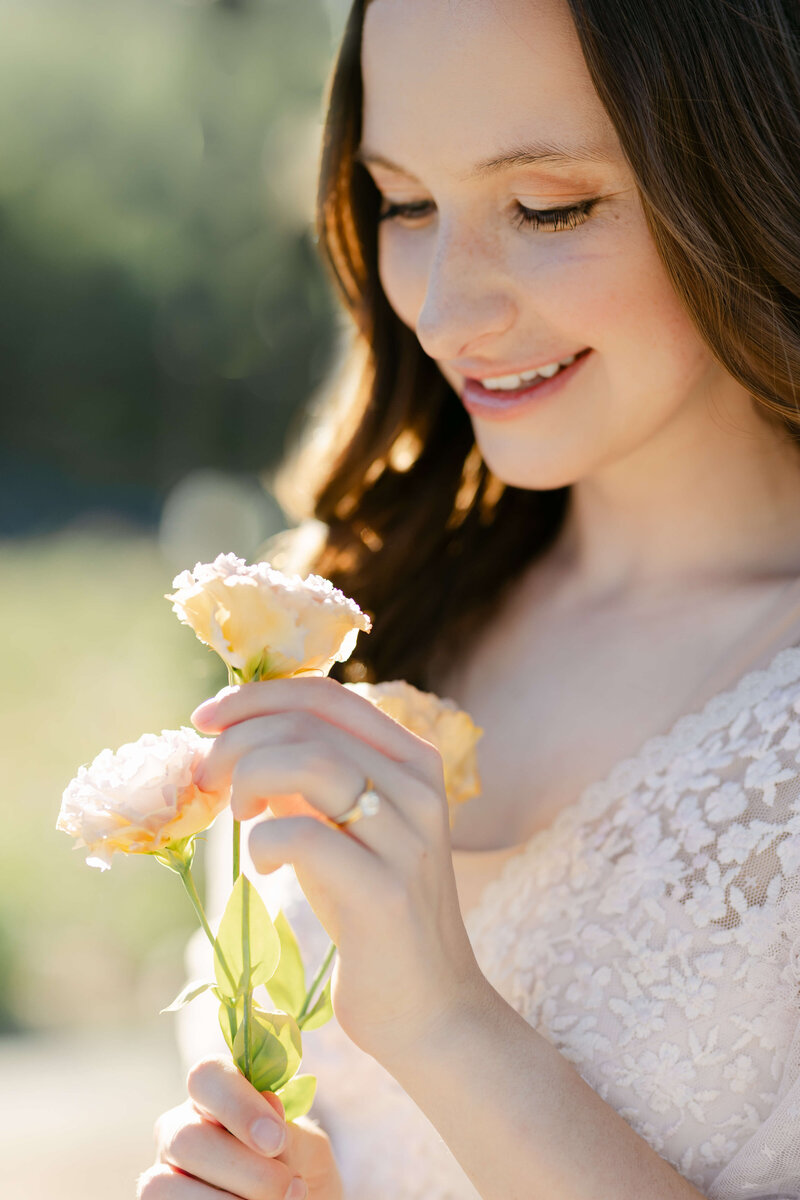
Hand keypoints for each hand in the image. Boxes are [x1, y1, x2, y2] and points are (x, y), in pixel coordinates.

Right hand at [137, 1054, 342, 1199]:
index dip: (238, 1105)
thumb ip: (289, 1129)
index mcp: (217, 1094)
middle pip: (187, 1138)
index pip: (207, 1076)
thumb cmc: (300, 1173)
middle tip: (287, 1188)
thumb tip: (269, 1103)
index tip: (275, 1139)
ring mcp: (164, 1171)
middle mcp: (181, 1127)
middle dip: (244, 1169)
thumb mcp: (306, 1149)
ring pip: (164, 1184)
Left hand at [192, 675, 486, 1064]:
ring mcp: (407, 837)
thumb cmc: (373, 913)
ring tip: (236, 815)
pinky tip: (263, 864)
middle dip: (237, 741)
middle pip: (308, 724)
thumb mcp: (343, 827)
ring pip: (309, 763)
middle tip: (206, 778)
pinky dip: (263, 841)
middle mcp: (420, 786)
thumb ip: (306, 778)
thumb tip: (233, 736)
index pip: (326, 694)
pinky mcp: (385, 892)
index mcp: (414, 759)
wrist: (430, 1008)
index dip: (256, 696)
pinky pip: (303, 836)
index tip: (205, 718)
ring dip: (249, 778)